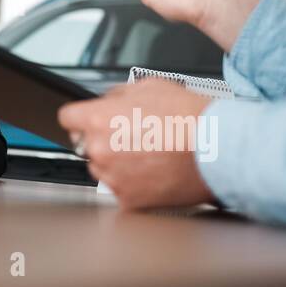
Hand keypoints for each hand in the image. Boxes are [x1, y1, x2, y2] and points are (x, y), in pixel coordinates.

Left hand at [57, 77, 216, 208]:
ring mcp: (112, 178)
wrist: (218, 148)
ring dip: (118, 163)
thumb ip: (118, 94)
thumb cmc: (189, 117)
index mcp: (99, 119)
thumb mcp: (149, 86)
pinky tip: (154, 172)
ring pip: (103, 169)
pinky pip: (121, 190)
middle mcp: (100, 150)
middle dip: (104, 140)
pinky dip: (134, 184)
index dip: (81, 117)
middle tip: (134, 137)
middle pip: (86, 145)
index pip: (67, 118)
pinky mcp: (128, 200)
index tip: (87, 121)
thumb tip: (108, 101)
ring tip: (150, 154)